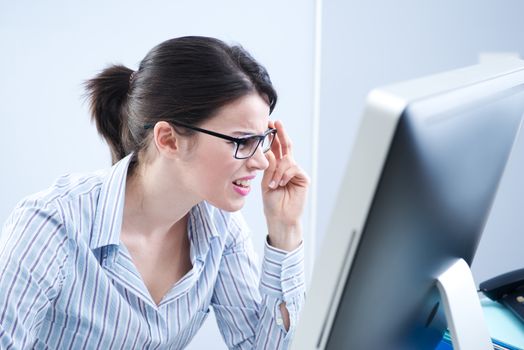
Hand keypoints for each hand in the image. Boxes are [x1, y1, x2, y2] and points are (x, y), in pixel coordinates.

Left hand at [261, 120, 308, 250]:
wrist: (279, 218)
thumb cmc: (272, 203)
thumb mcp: (265, 183)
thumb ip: (268, 168)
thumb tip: (269, 151)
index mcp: (276, 167)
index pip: (275, 148)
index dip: (273, 136)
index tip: (268, 124)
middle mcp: (287, 167)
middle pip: (286, 146)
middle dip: (281, 134)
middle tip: (276, 123)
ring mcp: (296, 172)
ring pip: (288, 160)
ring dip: (278, 170)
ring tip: (274, 184)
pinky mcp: (303, 178)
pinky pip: (293, 168)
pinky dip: (284, 175)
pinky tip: (280, 184)